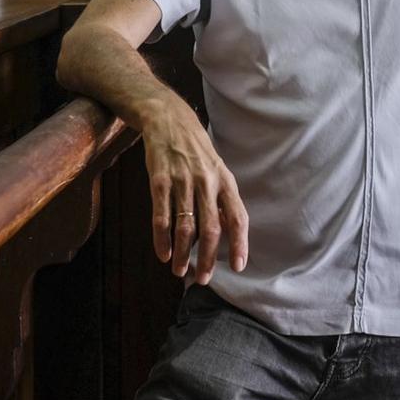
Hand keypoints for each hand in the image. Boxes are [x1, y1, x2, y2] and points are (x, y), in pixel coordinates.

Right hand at [141, 101, 249, 284]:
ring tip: (179, 270)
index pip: (237, 217)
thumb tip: (225, 233)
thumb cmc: (196, 151)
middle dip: (208, 258)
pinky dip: (161, 239)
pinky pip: (161, 217)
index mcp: (225, 181)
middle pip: (211, 229)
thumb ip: (221, 199)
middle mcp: (207, 183)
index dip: (240, 243)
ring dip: (182, 254)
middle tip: (202, 279)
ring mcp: (182, 182)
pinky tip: (162, 253)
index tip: (238, 266)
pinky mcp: (159, 181)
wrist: (169, 120)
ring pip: (185, 228)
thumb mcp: (216, 170)